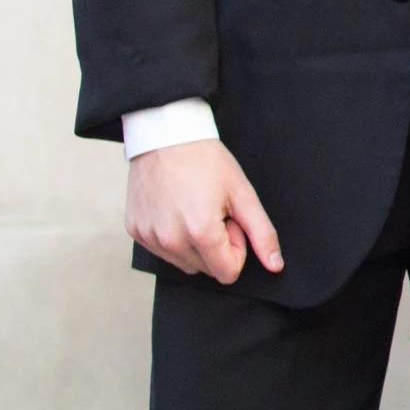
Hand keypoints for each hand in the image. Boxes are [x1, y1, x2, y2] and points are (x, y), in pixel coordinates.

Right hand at [125, 139, 281, 283]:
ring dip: (194, 243)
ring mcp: (149, 237)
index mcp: (200, 231)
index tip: (231, 221)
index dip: (237, 248)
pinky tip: (175, 208)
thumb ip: (262, 233)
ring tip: (194, 208)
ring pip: (183, 263)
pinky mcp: (135, 232)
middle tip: (213, 210)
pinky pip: (162, 251)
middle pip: (207, 269)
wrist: (166, 136)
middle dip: (216, 245)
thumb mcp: (243, 193)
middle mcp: (170, 240)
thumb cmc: (206, 161)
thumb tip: (275, 265)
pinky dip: (173, 236)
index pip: (228, 273)